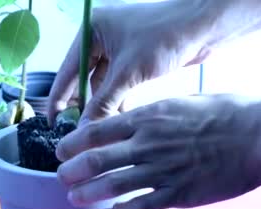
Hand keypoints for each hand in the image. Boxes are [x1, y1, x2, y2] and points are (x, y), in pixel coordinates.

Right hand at [47, 0, 211, 124]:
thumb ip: (103, 102)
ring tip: (101, 128)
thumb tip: (84, 130)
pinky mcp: (131, 57)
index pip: (66, 71)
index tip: (55, 123)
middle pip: (82, 79)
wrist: (205, 26)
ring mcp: (115, 47)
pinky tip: (118, 116)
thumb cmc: (166, 36)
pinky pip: (116, 82)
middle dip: (84, 104)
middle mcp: (99, 37)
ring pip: (101, 84)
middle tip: (79, 130)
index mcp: (90, 31)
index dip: (60, 98)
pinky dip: (117, 98)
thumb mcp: (128, 73)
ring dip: (103, 105)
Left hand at [56, 95, 260, 208]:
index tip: (61, 151)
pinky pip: (142, 206)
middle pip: (95, 161)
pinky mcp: (179, 193)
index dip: (71, 143)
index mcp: (146, 119)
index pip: (95, 131)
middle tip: (62, 177)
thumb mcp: (178, 103)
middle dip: (71, 172)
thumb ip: (149, 115)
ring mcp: (162, 170)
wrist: (259, 136)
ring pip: (112, 186)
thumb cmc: (223, 114)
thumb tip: (126, 123)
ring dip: (87, 194)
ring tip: (74, 198)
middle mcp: (148, 144)